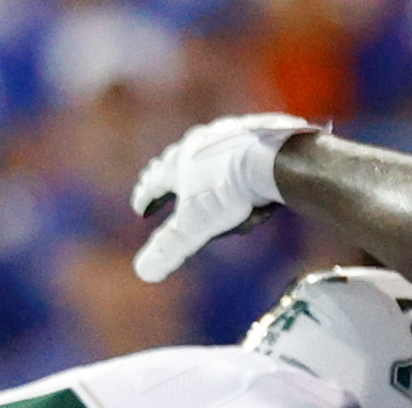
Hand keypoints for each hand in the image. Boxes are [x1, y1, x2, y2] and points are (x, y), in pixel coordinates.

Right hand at [130, 114, 318, 282]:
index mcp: (179, 164)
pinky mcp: (257, 131)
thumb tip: (144, 272)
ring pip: (208, 150)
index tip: (139, 207)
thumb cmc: (228, 191)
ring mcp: (228, 134)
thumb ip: (169, 248)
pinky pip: (241, 145)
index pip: (154, 182)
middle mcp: (200, 143)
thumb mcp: (194, 227)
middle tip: (162, 181)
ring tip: (202, 171)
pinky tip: (244, 163)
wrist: (272, 158)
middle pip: (177, 159)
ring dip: (201, 161)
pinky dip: (236, 156)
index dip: (145, 196)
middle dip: (167, 173)